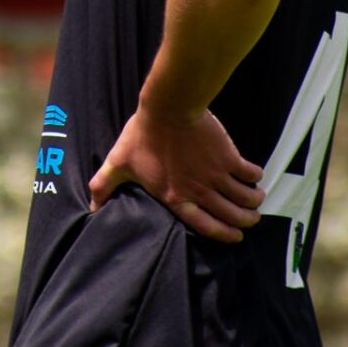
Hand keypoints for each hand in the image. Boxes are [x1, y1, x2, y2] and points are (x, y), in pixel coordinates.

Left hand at [88, 105, 264, 242]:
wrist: (168, 109)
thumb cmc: (142, 135)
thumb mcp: (118, 163)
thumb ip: (104, 186)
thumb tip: (91, 207)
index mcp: (175, 197)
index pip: (205, 226)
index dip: (223, 235)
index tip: (235, 237)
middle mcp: (199, 191)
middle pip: (231, 215)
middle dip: (244, 221)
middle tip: (250, 220)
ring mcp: (216, 175)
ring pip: (244, 197)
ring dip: (253, 202)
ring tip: (256, 201)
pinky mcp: (228, 156)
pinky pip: (249, 173)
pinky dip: (255, 177)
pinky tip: (255, 176)